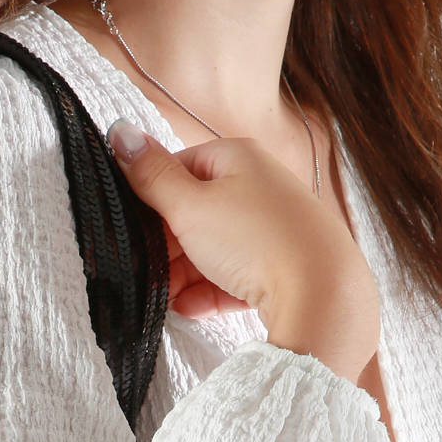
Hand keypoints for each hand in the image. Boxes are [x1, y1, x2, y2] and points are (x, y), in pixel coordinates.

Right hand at [106, 118, 379, 374]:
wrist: (322, 293)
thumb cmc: (255, 241)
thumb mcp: (189, 206)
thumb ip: (151, 174)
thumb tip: (119, 132)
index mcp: (238, 157)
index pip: (180, 168)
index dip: (152, 200)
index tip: (132, 230)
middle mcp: (261, 186)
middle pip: (197, 213)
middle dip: (168, 246)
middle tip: (144, 272)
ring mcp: (276, 228)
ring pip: (217, 248)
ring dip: (186, 274)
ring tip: (166, 298)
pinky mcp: (285, 267)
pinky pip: (239, 276)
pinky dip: (213, 291)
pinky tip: (191, 309)